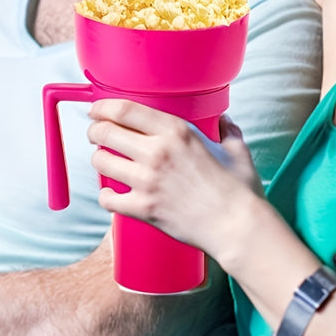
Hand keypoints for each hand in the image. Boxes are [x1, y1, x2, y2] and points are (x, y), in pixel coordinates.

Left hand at [87, 102, 262, 254]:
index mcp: (176, 131)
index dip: (103, 107)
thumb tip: (225, 122)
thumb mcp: (236, 151)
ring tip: (105, 161)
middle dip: (95, 131)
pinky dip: (106, 196)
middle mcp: (157, 151)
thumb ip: (227, 131)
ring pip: (102, 162)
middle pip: (106, 132)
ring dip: (100, 159)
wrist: (239, 228)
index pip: (124, 110)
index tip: (97, 110)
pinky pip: (107, 198)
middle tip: (96, 134)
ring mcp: (148, 181)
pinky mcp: (144, 208)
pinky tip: (113, 194)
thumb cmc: (239, 190)